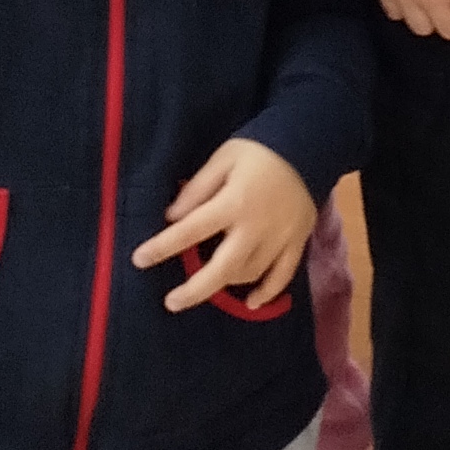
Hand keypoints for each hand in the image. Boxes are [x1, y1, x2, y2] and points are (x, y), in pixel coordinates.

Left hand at [136, 138, 315, 311]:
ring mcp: (280, 238)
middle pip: (222, 268)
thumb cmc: (259, 149)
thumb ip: (198, 188)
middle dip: (194, 290)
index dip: (162, 246)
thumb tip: (172, 217)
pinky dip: (267, 292)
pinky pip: (282, 275)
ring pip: (249, 273)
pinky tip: (250, 303)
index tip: (139, 260)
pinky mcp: (297, 242)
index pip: (191, 230)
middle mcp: (256, 227)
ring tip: (206, 284)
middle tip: (171, 302)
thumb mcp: (223, 158)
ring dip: (225, 283)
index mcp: (233, 202)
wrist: (310, 145)